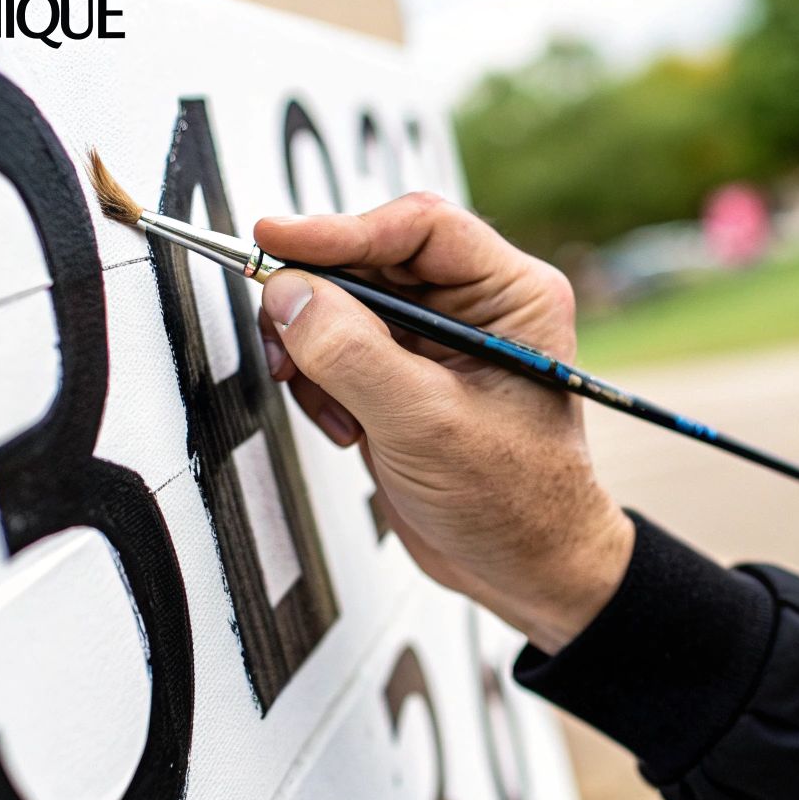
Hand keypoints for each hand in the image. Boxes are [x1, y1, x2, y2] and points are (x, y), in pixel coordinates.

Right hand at [254, 193, 632, 652]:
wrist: (522, 571)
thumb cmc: (515, 502)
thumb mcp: (426, 425)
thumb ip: (352, 354)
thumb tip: (288, 295)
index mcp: (512, 294)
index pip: (417, 228)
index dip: (340, 230)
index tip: (275, 239)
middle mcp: (475, 306)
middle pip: (369, 260)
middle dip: (319, 300)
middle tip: (280, 333)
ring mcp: (433, 343)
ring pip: (341, 304)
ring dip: (315, 351)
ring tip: (334, 408)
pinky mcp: (400, 377)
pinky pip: (334, 348)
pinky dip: (319, 381)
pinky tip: (345, 427)